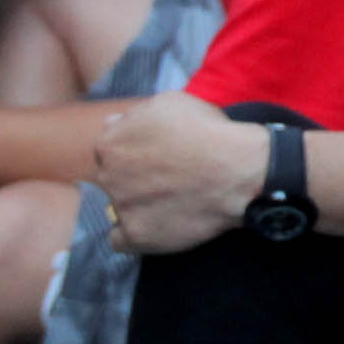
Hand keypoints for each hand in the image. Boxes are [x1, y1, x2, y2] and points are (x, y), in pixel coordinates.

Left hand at [90, 95, 266, 258]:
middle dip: (132, 178)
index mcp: (110, 143)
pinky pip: (120, 241)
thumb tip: (111, 123)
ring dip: (134, 206)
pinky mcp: (137, 236)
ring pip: (116, 209)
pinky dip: (133, 235)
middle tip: (164, 180)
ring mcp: (121, 208)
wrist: (236, 171)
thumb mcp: (170, 103)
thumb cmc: (207, 131)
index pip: (110, 151)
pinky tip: (153, 227)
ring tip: (167, 203)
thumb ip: (133, 115)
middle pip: (112, 179)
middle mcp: (108, 176)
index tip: (156, 157)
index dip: (134, 152)